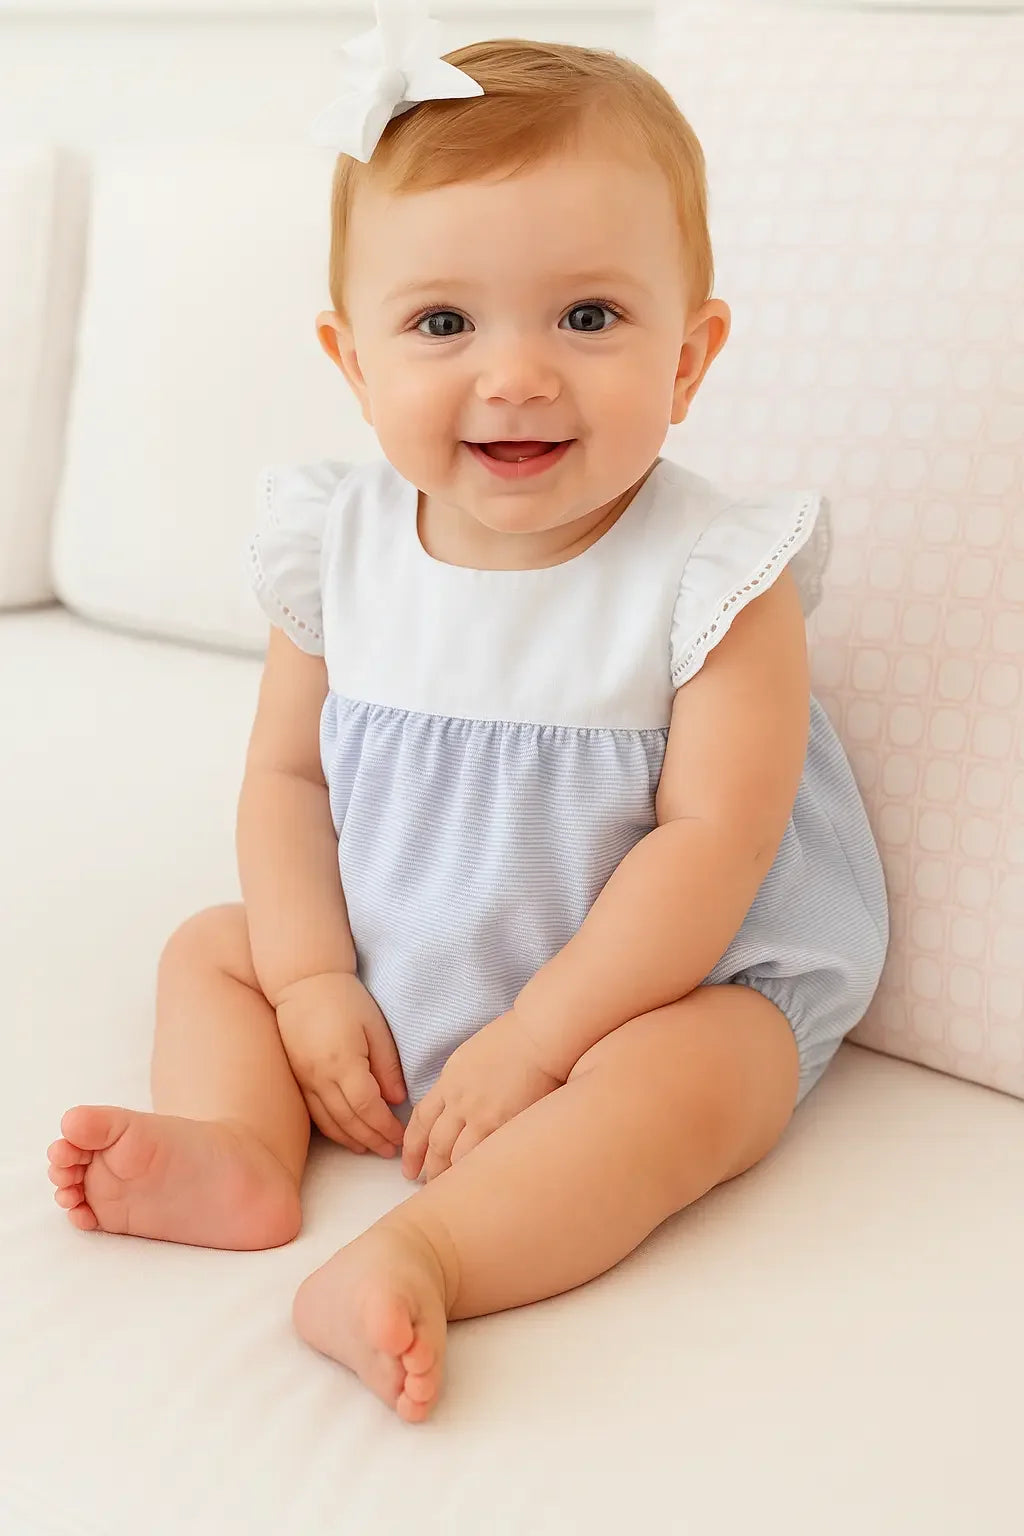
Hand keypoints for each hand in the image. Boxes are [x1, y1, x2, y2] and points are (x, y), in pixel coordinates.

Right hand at [275, 971, 406, 1156]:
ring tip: (371, 1149)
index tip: (401, 1135)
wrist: (302, 982)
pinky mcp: (297, 1077)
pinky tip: (345, 1135)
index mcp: (343, 1062)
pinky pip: (314, 1112)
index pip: (366, 1107)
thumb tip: (397, 1100)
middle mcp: (320, 1076)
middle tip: (390, 1150)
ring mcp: (304, 1079)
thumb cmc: (344, 998)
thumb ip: (386, 1065)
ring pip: (329, 1121)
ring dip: (351, 1139)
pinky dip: (332, 1129)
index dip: (384, 1126)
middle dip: (371, 1139)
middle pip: (348, 1121)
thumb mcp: (374, 1027)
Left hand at [402, 1009, 561, 1182]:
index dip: (411, 1148)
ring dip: (451, 1176)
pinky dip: (477, 1170)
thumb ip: (456, 1084)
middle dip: (429, 1169)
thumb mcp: (468, 1057)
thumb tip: (452, 1106)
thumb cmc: (511, 1039)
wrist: (537, 1036)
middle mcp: (460, 1101)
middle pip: (436, 1144)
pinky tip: (478, 1182)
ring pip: (457, 1156)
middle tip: (427, 1186)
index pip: (420, 1121)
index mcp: (449, 1082)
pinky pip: (485, 1155)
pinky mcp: (505, 1124)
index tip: (408, 1166)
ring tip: (452, 1192)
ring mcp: (482, 1115)